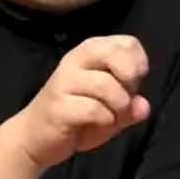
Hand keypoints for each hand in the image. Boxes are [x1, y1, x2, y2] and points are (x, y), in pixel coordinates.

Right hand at [14, 35, 149, 168]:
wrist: (36, 136)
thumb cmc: (77, 115)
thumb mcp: (111, 109)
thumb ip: (130, 105)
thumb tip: (143, 106)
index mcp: (90, 52)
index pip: (127, 42)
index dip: (138, 62)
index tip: (134, 81)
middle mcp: (76, 59)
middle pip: (114, 53)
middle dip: (129, 76)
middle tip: (126, 95)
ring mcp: (65, 80)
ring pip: (106, 84)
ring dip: (118, 106)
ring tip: (112, 116)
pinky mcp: (59, 104)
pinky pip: (94, 109)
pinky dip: (104, 120)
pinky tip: (96, 124)